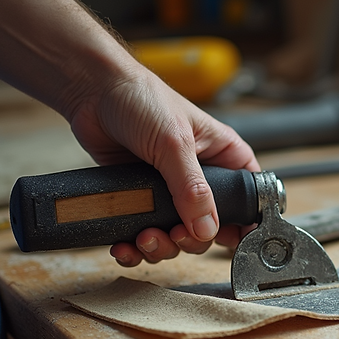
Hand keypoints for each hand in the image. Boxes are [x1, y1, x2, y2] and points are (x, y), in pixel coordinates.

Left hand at [66, 68, 259, 265]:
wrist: (91, 91)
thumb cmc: (142, 99)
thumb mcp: (175, 144)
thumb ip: (193, 189)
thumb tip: (208, 230)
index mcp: (223, 159)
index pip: (248, 199)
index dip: (243, 224)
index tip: (228, 242)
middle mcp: (201, 179)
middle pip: (210, 228)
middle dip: (190, 240)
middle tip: (174, 235)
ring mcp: (170, 191)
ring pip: (177, 236)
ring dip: (161, 246)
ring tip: (143, 239)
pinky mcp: (142, 198)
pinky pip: (144, 233)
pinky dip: (135, 247)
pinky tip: (124, 245)